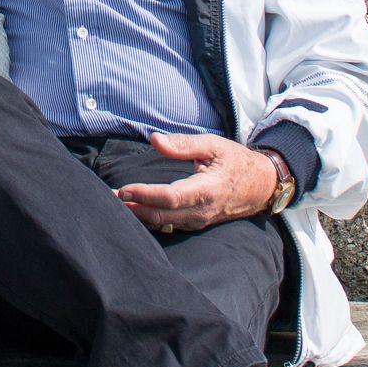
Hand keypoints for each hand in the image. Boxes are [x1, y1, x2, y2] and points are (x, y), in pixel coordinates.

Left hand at [115, 133, 279, 231]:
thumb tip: (154, 140)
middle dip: (133, 209)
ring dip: (138, 216)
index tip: (124, 189)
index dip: (146, 195)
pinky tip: (132, 212)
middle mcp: (201, 210)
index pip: (171, 197)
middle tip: (106, 199)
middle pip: (162, 216)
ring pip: (163, 225)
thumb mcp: (213, 145)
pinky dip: (149, 220)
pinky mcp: (196, 224)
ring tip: (112, 206)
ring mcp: (199, 221)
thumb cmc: (235, 161)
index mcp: (207, 189)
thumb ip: (183, 144)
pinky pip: (169, 226)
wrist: (261, 185)